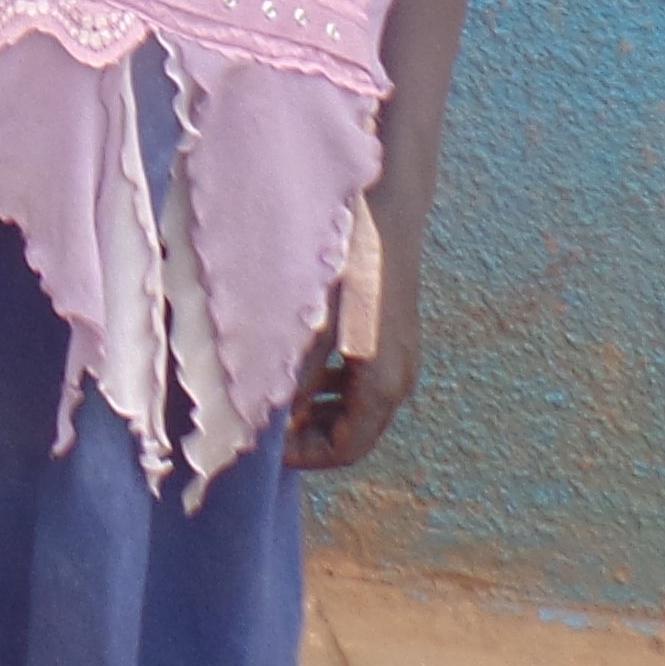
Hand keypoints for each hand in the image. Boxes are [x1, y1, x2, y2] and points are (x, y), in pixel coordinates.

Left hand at [287, 235, 421, 468]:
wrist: (386, 209)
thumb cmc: (347, 262)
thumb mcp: (313, 322)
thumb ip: (293, 376)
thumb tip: (270, 422)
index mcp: (383, 385)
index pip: (347, 449)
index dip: (305, 456)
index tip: (265, 448)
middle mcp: (399, 379)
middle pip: (354, 433)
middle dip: (309, 436)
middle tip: (264, 425)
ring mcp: (400, 358)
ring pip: (357, 408)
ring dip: (318, 412)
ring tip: (274, 399)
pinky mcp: (393, 337)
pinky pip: (361, 381)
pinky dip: (330, 387)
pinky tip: (299, 368)